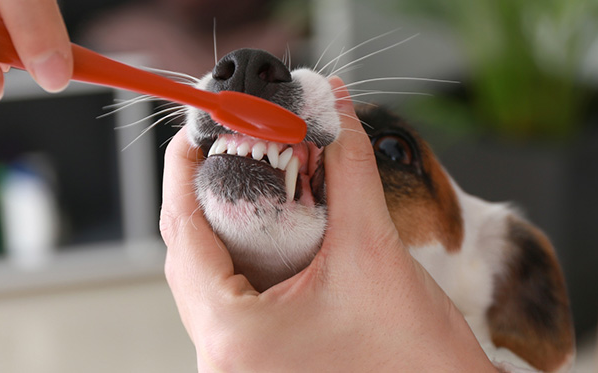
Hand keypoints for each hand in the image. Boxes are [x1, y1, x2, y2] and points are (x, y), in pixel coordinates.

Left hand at [160, 77, 496, 370]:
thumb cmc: (414, 355)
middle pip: (188, 257)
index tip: (197, 130)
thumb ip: (348, 166)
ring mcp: (236, 369)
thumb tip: (335, 109)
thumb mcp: (372, 246)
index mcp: (232, 333)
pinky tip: (266, 234)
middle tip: (227, 147)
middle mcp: (220, 359)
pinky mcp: (257, 368)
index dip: (185, 169)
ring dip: (224, 230)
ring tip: (248, 184)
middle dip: (206, 195)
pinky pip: (230, 306)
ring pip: (206, 282)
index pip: (183, 230)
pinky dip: (242, 263)